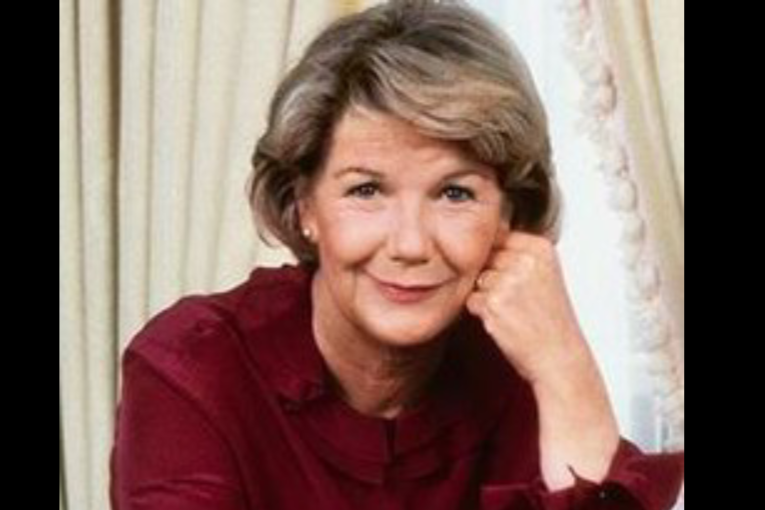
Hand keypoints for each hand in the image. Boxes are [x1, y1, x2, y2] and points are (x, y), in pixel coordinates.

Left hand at [466, 230, 587, 384]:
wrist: (560, 357)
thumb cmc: (551, 319)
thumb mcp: (545, 274)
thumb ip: (518, 252)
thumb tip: (481, 237)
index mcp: (541, 248)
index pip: (499, 237)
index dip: (499, 259)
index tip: (514, 279)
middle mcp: (526, 261)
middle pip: (486, 258)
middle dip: (492, 278)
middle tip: (515, 300)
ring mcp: (509, 282)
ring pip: (477, 279)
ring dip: (487, 296)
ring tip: (513, 311)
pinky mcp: (494, 304)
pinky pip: (472, 300)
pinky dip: (482, 313)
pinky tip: (506, 322)